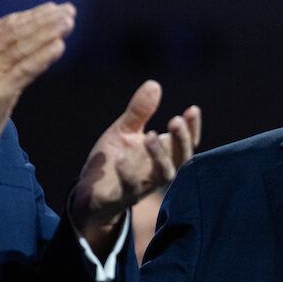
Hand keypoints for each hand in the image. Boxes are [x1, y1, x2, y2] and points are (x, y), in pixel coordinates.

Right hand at [0, 3, 74, 175]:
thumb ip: (2, 57)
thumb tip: (33, 42)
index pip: (6, 24)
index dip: (32, 14)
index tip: (53, 8)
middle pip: (17, 31)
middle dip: (46, 19)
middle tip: (69, 11)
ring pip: (23, 45)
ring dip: (49, 32)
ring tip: (68, 23)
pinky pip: (25, 68)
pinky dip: (43, 56)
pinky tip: (59, 46)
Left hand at [69, 80, 200, 253]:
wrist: (90, 192)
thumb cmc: (115, 160)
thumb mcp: (124, 131)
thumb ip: (140, 112)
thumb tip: (154, 84)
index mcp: (162, 154)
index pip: (185, 142)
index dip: (192, 128)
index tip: (192, 109)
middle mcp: (158, 171)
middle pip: (181, 158)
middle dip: (181, 140)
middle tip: (175, 120)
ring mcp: (144, 185)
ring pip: (163, 175)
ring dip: (159, 155)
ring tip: (150, 135)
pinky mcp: (123, 197)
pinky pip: (130, 188)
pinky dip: (126, 172)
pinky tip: (119, 158)